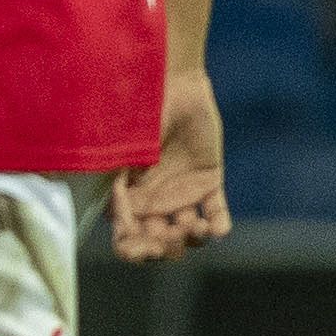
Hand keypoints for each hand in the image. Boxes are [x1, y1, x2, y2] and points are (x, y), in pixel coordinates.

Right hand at [110, 71, 232, 261]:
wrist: (172, 86)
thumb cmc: (137, 116)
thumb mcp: (120, 152)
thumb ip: (117, 184)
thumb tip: (117, 222)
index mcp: (127, 198)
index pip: (126, 237)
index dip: (134, 250)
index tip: (145, 248)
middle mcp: (154, 201)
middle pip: (158, 241)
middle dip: (164, 247)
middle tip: (170, 237)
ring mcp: (183, 194)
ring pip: (187, 234)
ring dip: (190, 238)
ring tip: (193, 225)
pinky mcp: (209, 182)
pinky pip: (217, 213)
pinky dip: (219, 226)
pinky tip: (216, 228)